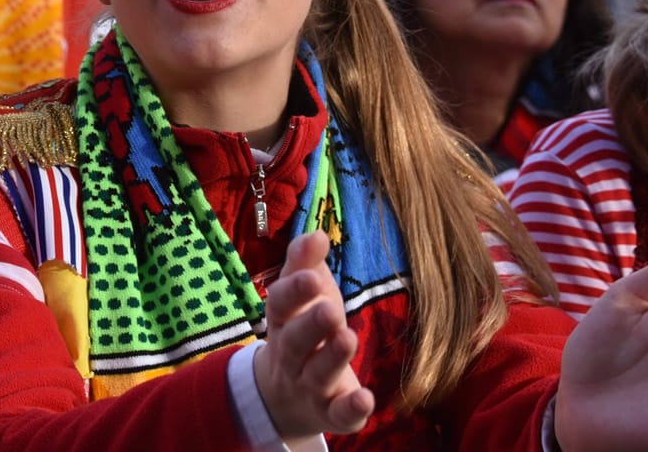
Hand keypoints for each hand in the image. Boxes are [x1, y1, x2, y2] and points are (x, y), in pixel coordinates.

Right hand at [252, 232, 375, 436]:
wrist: (284, 394)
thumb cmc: (300, 329)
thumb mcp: (300, 295)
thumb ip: (304, 263)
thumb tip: (317, 233)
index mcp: (283, 321)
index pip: (280, 304)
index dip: (294, 291)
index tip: (313, 277)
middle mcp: (291, 354)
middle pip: (296, 341)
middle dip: (311, 324)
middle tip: (330, 308)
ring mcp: (309, 385)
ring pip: (318, 374)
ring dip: (332, 358)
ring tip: (348, 337)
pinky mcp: (330, 411)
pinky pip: (338, 414)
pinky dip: (351, 409)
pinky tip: (366, 398)